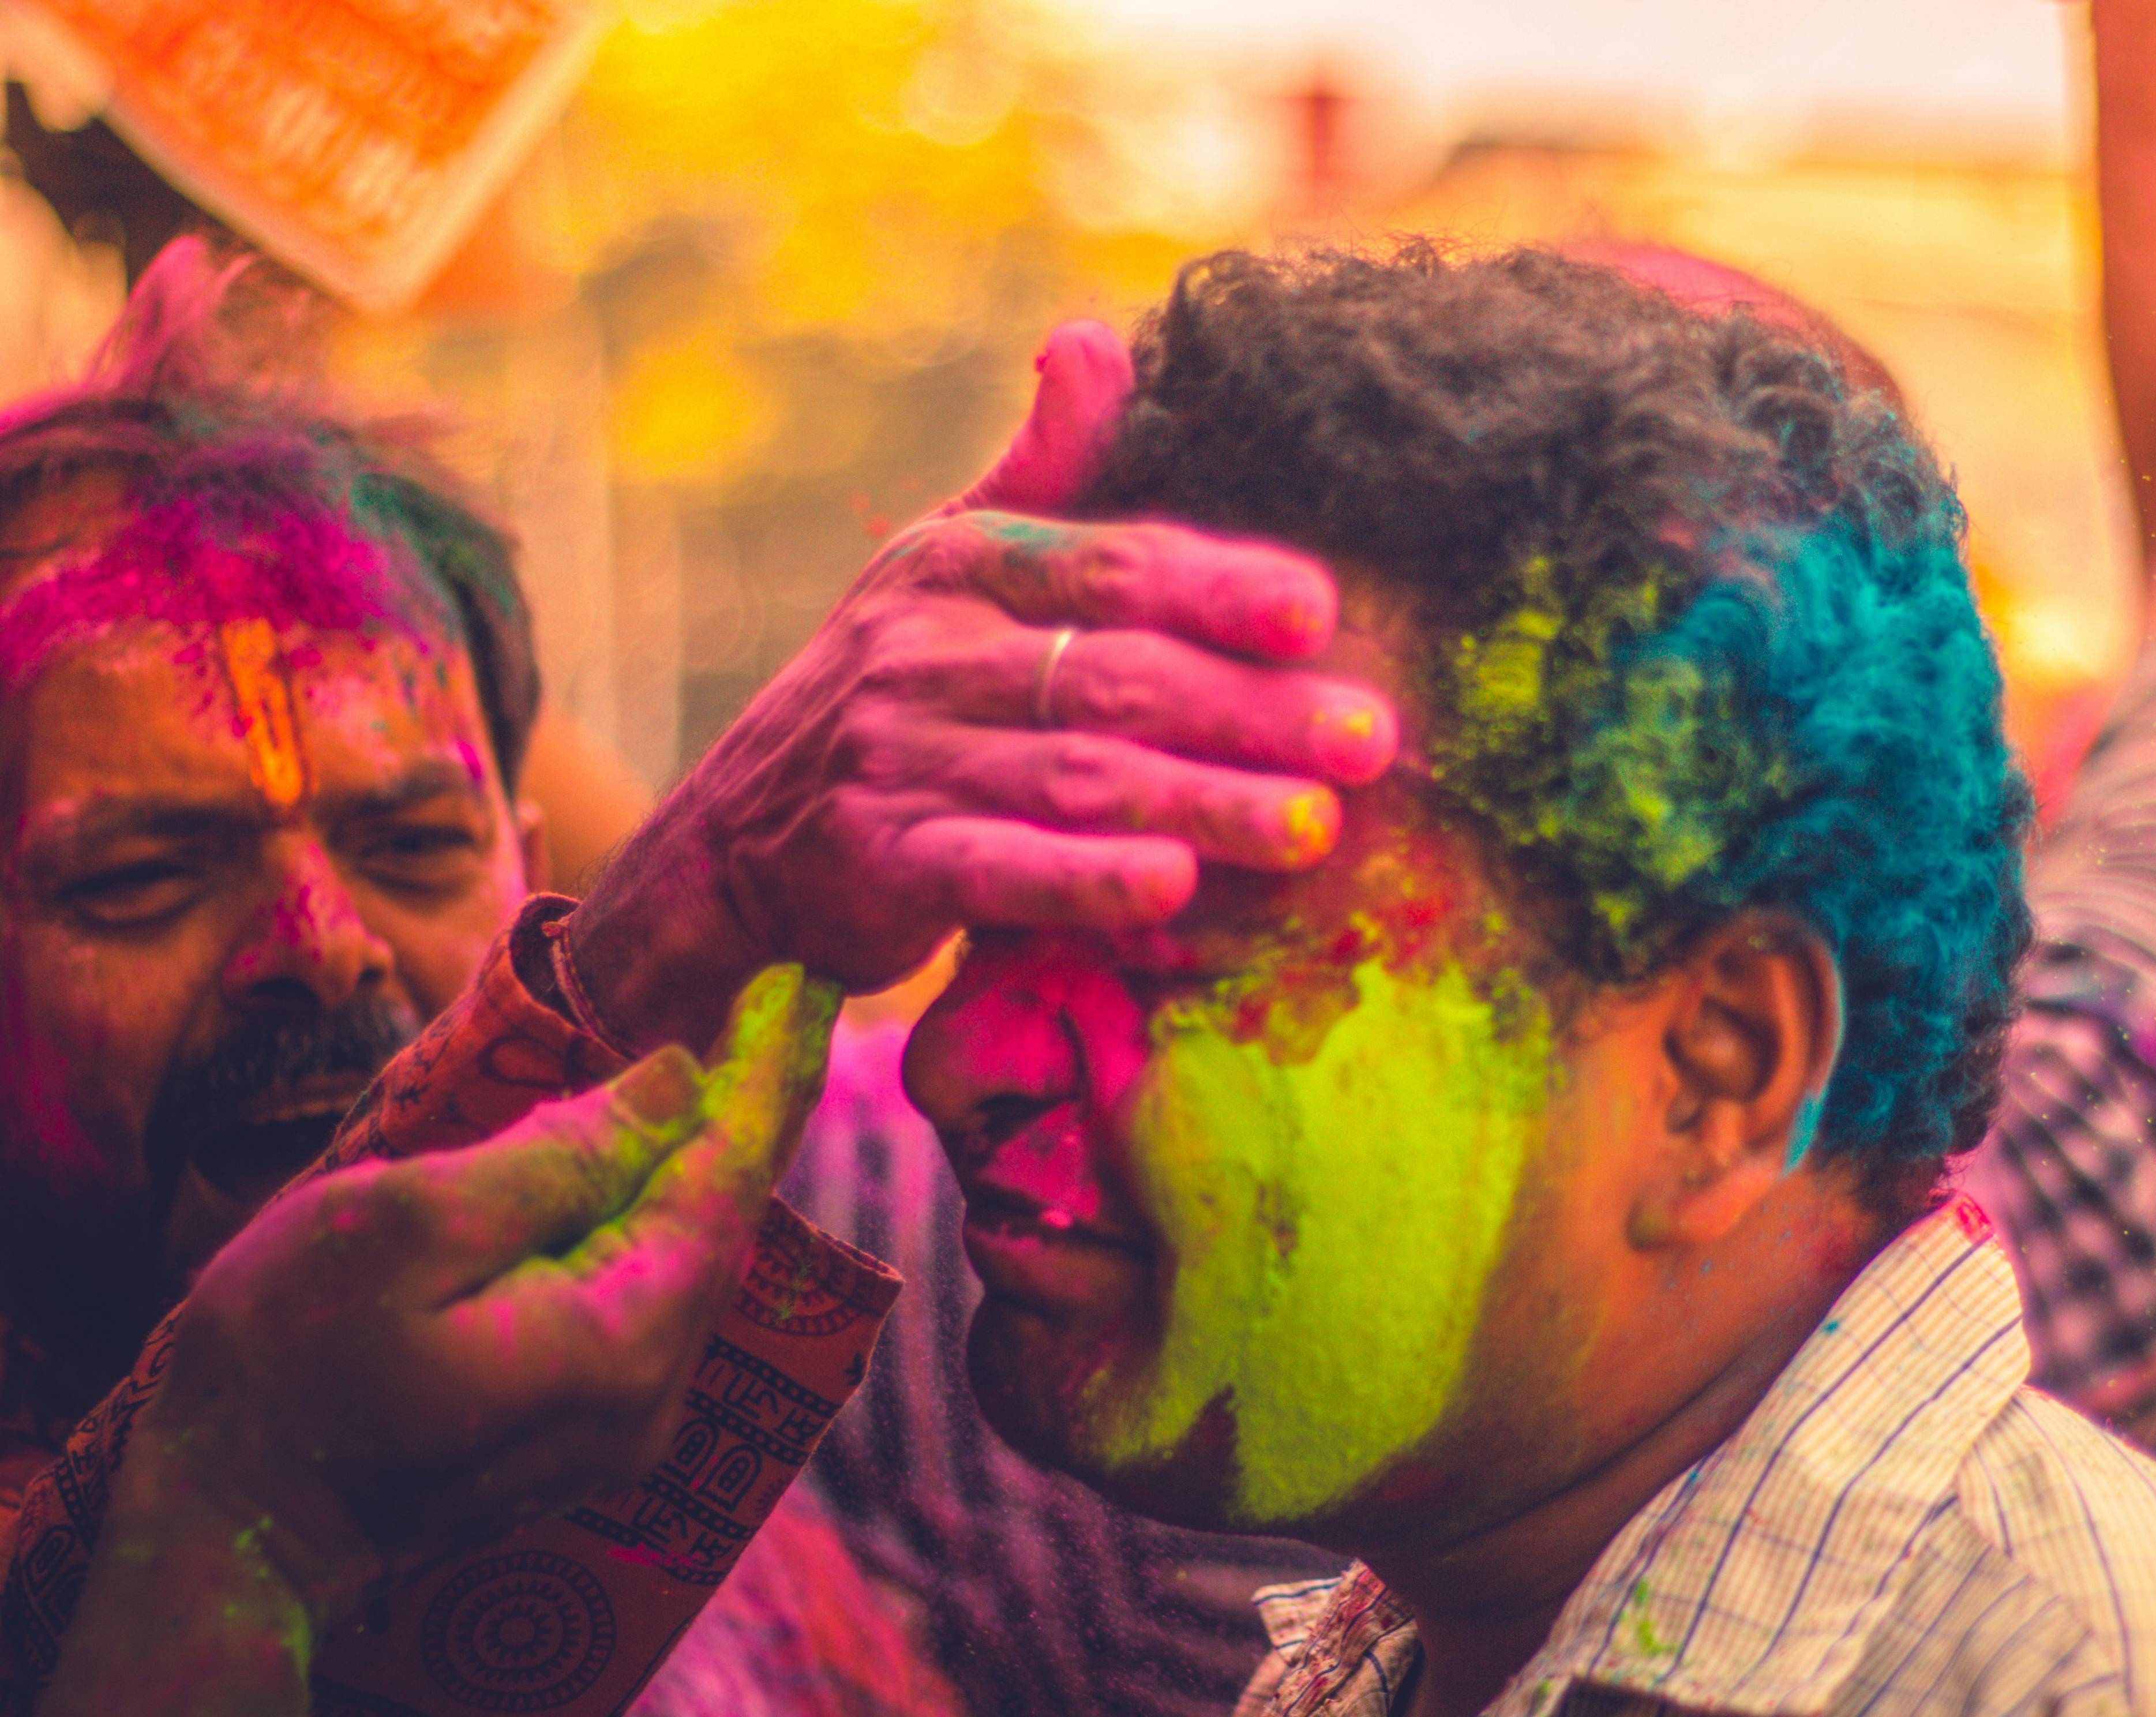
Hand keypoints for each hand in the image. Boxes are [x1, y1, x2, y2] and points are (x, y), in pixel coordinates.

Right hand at [139, 967, 838, 1610]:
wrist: (232, 1531)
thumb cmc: (282, 1363)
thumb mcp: (406, 1226)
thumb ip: (557, 1158)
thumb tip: (676, 1084)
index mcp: (622, 1338)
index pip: (728, 1179)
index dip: (767, 1074)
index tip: (808, 984)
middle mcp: (653, 1396)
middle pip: (722, 1222)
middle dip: (751, 1108)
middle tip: (789, 998)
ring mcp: (623, 1429)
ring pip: (688, 1262)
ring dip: (706, 1162)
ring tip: (739, 1058)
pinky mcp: (583, 1434)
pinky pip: (648, 1300)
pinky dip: (658, 1221)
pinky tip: (653, 1166)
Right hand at [564, 320, 1398, 1054]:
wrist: (732, 836)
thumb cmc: (898, 690)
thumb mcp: (951, 562)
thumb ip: (1043, 470)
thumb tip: (1093, 337)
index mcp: (959, 565)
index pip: (1110, 565)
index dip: (1217, 586)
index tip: (1320, 610)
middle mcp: (923, 651)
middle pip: (1117, 678)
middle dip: (1252, 711)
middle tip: (1371, 742)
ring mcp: (896, 756)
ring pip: (1077, 778)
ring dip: (1205, 802)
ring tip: (1315, 827)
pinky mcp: (878, 863)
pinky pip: (998, 870)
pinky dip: (1085, 880)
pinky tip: (1173, 890)